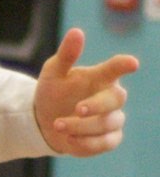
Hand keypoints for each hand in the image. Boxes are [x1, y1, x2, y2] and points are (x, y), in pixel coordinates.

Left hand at [34, 27, 138, 156]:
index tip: (132, 63)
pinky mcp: (108, 138)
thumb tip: (76, 32)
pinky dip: (86, 144)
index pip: (116, 68)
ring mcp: (112, 118)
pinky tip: (68, 140)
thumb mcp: (53, 73)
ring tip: (57, 125)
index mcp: (100, 77)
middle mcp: (110, 96)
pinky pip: (106, 143)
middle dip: (97, 105)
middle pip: (117, 99)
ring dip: (81, 127)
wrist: (44, 122)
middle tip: (77, 109)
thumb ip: (66, 55)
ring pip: (108, 124)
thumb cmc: (53, 92)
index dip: (124, 65)